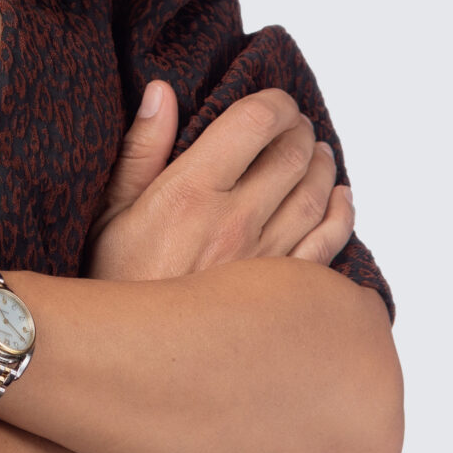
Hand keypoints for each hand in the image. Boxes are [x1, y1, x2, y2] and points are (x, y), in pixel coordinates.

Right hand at [84, 83, 355, 281]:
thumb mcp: (110, 210)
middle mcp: (236, 220)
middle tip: (295, 126)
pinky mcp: (282, 294)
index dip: (274, 103)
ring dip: (323, 165)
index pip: (254, 123)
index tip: (275, 102)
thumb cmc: (115, 282)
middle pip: (293, 155)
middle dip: (300, 131)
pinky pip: (329, 245)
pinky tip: (341, 200)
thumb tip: (161, 93)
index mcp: (191, 191)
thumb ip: (141, 148)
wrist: (134, 360)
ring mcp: (266, 259)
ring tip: (318, 153)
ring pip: (316, 195)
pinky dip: (342, 215)